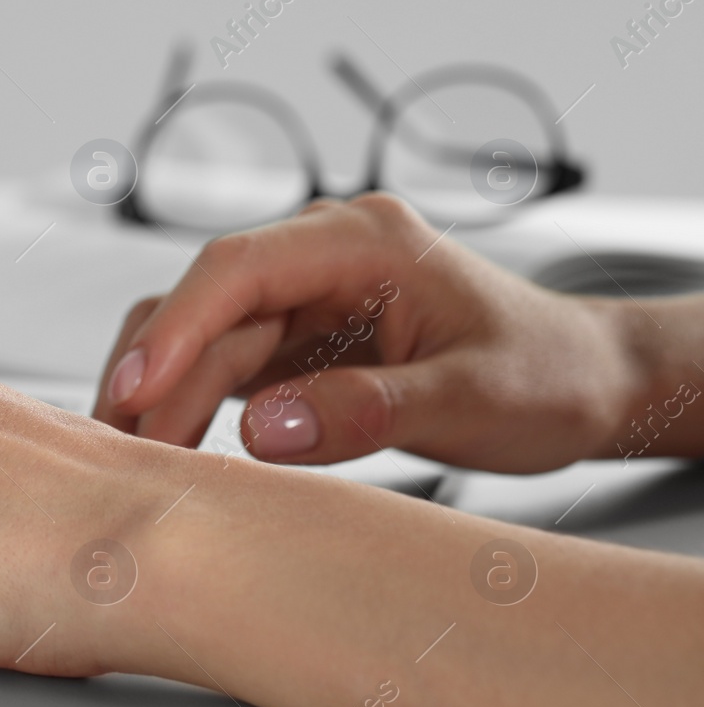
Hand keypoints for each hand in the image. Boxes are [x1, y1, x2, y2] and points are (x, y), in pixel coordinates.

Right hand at [93, 193, 642, 472]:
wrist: (582, 382)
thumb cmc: (546, 375)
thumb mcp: (473, 400)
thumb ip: (369, 410)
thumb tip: (262, 430)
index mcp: (363, 241)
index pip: (239, 268)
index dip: (177, 325)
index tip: (137, 387)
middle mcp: (320, 259)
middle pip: (206, 310)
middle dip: (156, 380)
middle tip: (125, 458)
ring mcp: (301, 299)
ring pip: (200, 339)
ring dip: (162, 397)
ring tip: (134, 464)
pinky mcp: (293, 342)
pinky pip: (218, 368)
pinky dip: (187, 409)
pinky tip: (169, 453)